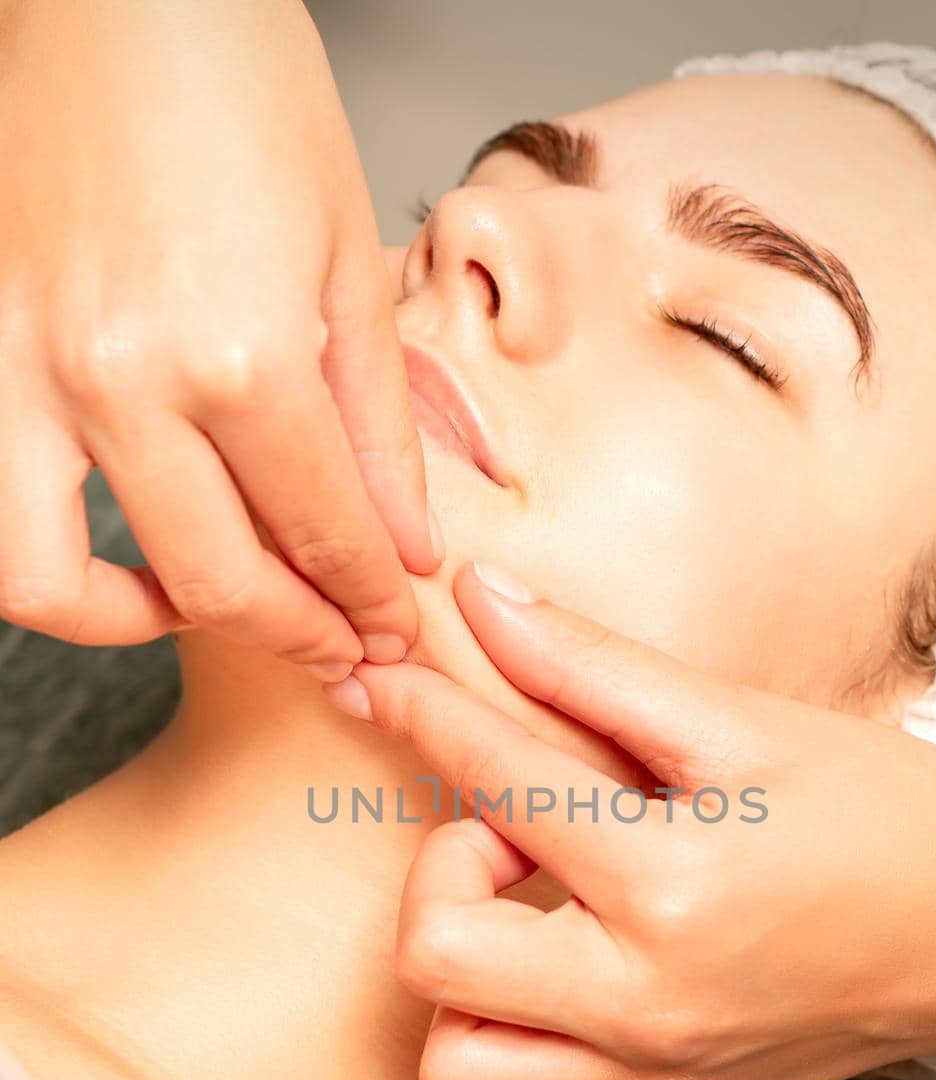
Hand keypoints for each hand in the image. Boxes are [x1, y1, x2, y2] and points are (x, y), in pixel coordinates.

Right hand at [0, 0, 440, 672]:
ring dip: (138, 626)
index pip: (322, 534)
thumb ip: (377, 425)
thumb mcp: (346, 254)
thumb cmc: (239, 83)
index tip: (393, 630)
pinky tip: (118, 545)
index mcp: (237, 353)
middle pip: (213, 581)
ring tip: (213, 607)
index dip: (369, 603)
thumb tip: (404, 548)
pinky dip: (46, 567)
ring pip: (53, 583)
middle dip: (296, 635)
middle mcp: (117, 381)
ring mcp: (18, 369)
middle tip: (342, 647)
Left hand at [321, 560, 935, 1079]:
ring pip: (453, 1062)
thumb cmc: (882, 821)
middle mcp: (645, 1003)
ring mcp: (647, 1077)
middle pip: (434, 954)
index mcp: (671, 884)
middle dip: (442, 872)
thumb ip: (598, 670)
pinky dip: (496, 1048)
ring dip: (459, 975)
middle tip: (513, 832)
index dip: (424, 711)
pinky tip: (546, 982)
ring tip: (526, 918)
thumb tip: (484, 602)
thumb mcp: (748, 728)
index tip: (385, 677)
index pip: (496, 783)